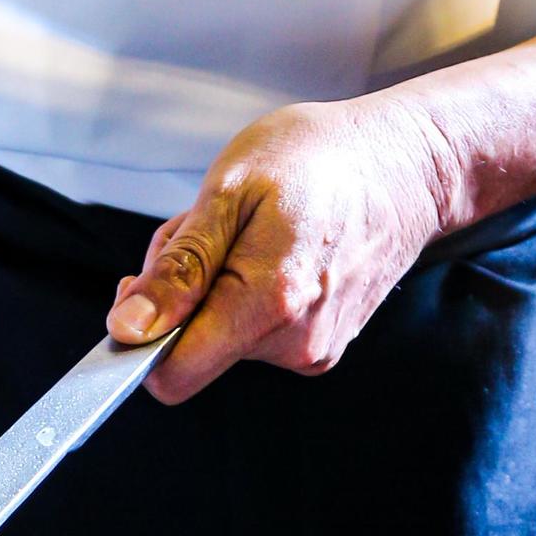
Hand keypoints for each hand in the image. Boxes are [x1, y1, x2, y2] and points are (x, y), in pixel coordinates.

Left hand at [105, 95, 453, 402]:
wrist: (407, 163)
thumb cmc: (318, 159)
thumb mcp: (228, 191)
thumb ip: (178, 268)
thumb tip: (128, 329)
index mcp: (266, 303)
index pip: (172, 375)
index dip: (140, 338)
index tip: (140, 288)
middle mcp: (295, 342)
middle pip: (192, 348)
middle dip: (182, 292)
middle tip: (214, 228)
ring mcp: (314, 349)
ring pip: (221, 337)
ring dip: (214, 287)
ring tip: (254, 231)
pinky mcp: (324, 345)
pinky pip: (254, 331)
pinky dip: (244, 293)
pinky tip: (274, 248)